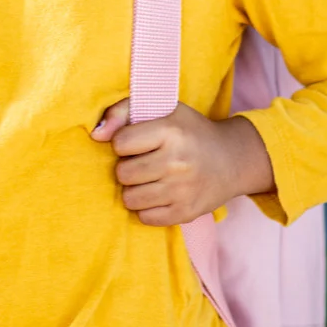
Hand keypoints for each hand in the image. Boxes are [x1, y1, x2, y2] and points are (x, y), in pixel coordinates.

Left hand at [91, 99, 273, 226]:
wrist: (231, 160)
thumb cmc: (189, 131)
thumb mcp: (162, 108)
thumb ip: (123, 110)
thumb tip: (96, 134)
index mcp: (171, 131)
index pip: (120, 143)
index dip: (123, 143)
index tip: (137, 142)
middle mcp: (178, 161)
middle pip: (123, 173)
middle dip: (127, 168)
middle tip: (143, 163)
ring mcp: (183, 190)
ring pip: (130, 199)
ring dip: (134, 190)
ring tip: (149, 179)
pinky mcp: (186, 213)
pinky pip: (146, 218)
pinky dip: (147, 208)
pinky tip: (159, 194)